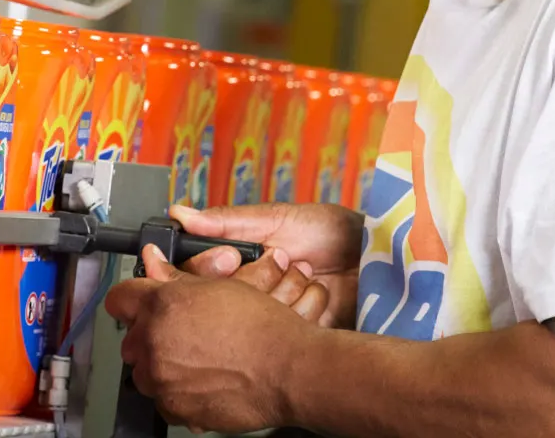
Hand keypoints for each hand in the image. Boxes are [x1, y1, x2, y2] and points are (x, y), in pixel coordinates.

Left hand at [105, 244, 310, 433]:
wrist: (289, 369)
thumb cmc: (261, 327)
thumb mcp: (216, 287)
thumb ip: (173, 275)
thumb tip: (153, 259)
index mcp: (160, 305)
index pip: (119, 298)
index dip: (132, 297)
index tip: (139, 301)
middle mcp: (154, 342)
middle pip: (131, 337)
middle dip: (149, 334)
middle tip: (179, 331)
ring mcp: (162, 379)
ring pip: (145, 371)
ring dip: (162, 364)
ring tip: (196, 356)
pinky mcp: (175, 409)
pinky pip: (163, 399)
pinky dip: (176, 391)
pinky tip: (202, 378)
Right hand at [171, 202, 362, 328]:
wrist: (375, 258)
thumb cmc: (328, 232)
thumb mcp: (276, 219)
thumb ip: (227, 221)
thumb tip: (180, 214)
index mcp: (235, 266)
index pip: (197, 276)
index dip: (208, 268)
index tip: (229, 258)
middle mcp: (246, 296)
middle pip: (218, 304)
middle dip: (247, 282)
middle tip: (276, 260)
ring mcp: (270, 320)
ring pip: (251, 320)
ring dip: (281, 293)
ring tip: (305, 271)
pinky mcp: (295, 340)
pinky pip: (283, 336)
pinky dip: (302, 313)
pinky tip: (318, 294)